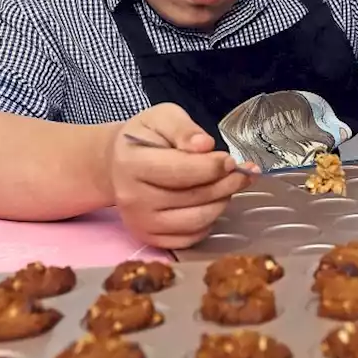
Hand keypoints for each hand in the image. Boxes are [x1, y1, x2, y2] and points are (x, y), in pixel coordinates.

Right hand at [108, 103, 256, 248]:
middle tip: (240, 172)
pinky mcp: (149, 238)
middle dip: (226, 183)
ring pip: (197, 220)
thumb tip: (205, 145)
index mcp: (132, 164)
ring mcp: (140, 222)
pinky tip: (211, 203)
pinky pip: (191, 238)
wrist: (117, 164)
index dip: (212, 167)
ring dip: (221, 202)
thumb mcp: (162, 118)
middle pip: (193, 197)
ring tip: (228, 185)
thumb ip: (183, 128)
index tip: (230, 160)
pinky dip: (209, 221)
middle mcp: (133, 198)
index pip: (180, 171)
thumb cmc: (145, 138)